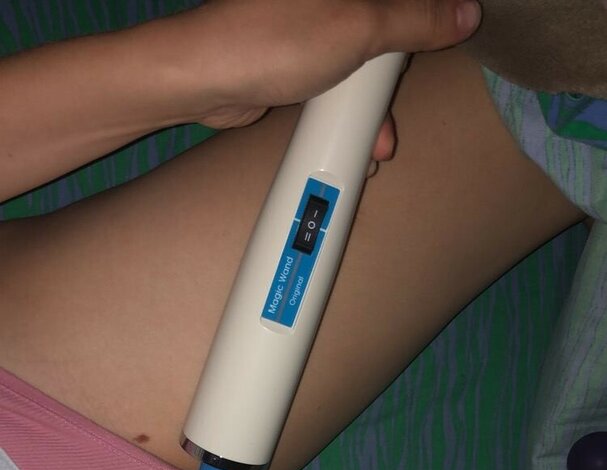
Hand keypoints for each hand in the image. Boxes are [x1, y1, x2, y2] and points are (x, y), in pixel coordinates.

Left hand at [174, 0, 481, 130]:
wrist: (205, 80)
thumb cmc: (274, 40)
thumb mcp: (360, 28)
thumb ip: (417, 20)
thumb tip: (466, 13)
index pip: (407, 0)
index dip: (428, 19)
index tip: (443, 44)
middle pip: (391, 25)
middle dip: (398, 75)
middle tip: (397, 105)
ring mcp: (313, 22)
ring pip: (365, 59)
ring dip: (375, 104)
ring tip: (378, 142)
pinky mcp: (298, 55)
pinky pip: (339, 79)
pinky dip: (349, 108)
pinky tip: (355, 140)